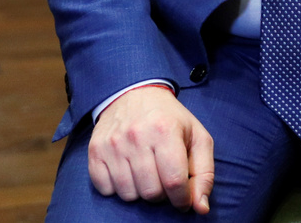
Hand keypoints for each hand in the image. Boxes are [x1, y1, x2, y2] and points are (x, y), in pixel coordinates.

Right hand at [88, 85, 214, 213]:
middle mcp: (136, 136)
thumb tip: (200, 208)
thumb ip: (204, 174)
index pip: (174, 182)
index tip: (183, 198)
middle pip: (151, 192)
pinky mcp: (96, 150)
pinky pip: (106, 190)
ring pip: (129, 195)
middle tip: (163, 178)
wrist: (135, 92)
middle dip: (162, 193)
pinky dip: (118, 188)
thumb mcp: (197, 137)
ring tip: (146, 172)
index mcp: (165, 130)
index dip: (182, 199)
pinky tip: (127, 171)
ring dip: (140, 191)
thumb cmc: (170, 119)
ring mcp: (113, 144)